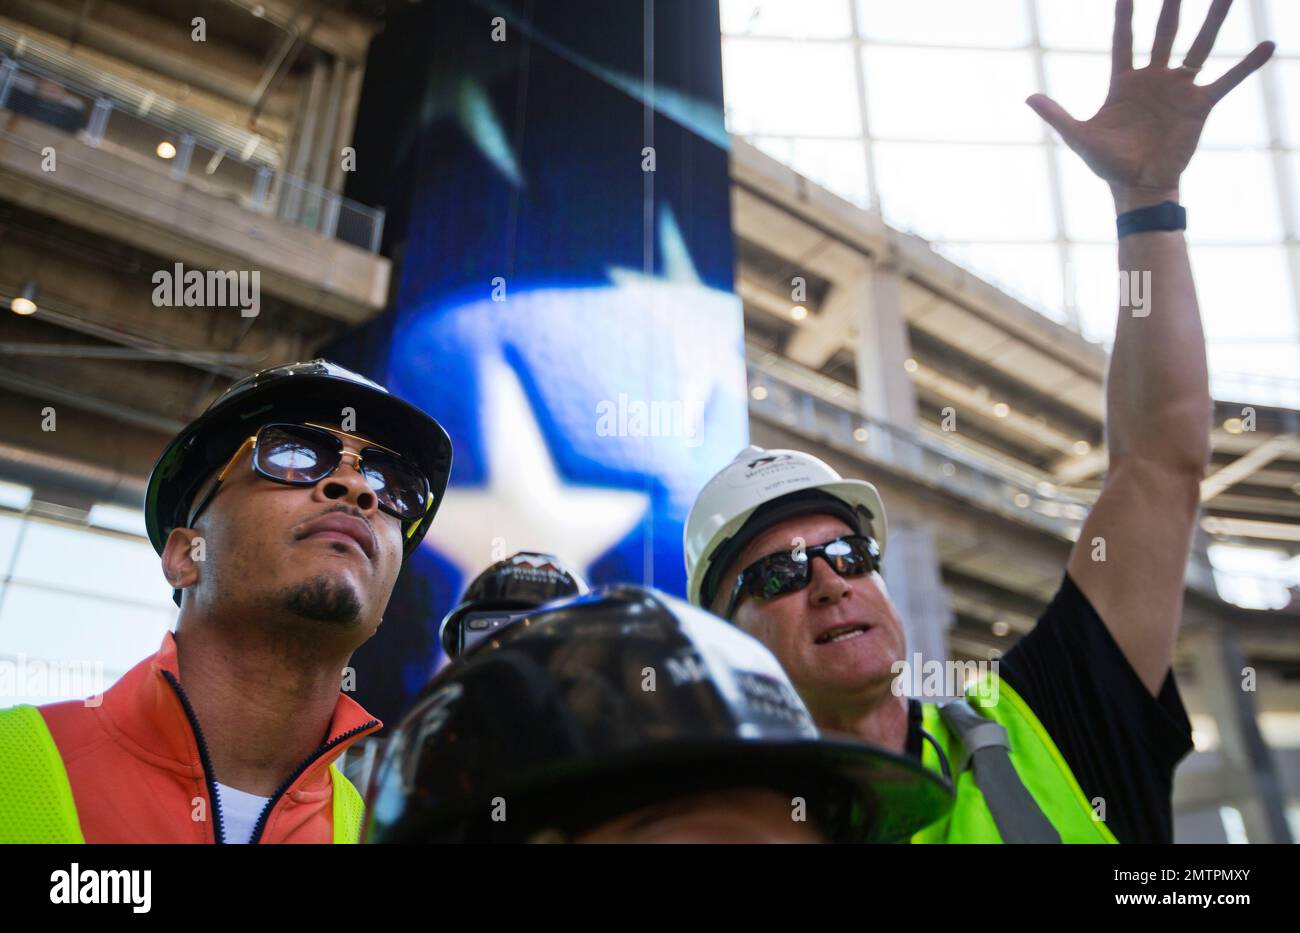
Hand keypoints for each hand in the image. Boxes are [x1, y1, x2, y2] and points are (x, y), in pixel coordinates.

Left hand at [1026, 0, 1273, 211]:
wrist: (1138, 186)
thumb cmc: (1107, 163)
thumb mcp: (1079, 137)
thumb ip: (1057, 115)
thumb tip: (1027, 98)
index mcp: (1123, 82)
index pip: (1123, 39)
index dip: (1124, 13)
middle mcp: (1154, 78)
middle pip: (1164, 31)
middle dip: (1171, 3)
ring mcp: (1179, 89)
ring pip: (1200, 46)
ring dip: (1215, 19)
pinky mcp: (1199, 105)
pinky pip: (1228, 80)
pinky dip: (1248, 64)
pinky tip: (1268, 45)